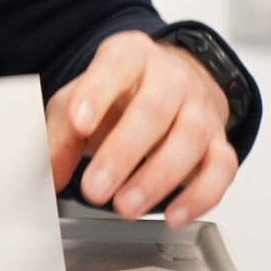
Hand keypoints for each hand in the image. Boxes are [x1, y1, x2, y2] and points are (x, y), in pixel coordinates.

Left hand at [46, 29, 236, 227]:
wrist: (170, 86)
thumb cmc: (120, 95)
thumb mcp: (80, 101)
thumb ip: (61, 134)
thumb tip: (50, 173)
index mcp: (131, 56)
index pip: (116, 66)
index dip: (97, 93)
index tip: (78, 122)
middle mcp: (171, 78)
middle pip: (154, 109)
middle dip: (123, 153)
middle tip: (95, 188)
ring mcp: (200, 109)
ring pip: (191, 138)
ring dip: (157, 178)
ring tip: (126, 206)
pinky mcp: (220, 143)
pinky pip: (221, 168)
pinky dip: (200, 196)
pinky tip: (173, 214)